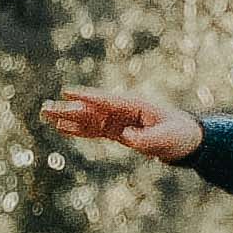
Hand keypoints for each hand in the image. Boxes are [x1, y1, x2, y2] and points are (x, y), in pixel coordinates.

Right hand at [40, 88, 199, 161]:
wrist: (187, 139)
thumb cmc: (179, 135)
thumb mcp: (165, 138)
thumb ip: (146, 139)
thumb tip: (126, 138)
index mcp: (134, 105)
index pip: (106, 100)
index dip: (87, 97)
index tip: (67, 92)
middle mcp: (122, 110)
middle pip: (91, 108)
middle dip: (69, 108)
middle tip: (46, 108)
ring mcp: (118, 120)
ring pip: (88, 119)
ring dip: (68, 118)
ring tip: (47, 116)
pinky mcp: (117, 131)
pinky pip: (94, 130)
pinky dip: (79, 130)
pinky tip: (62, 129)